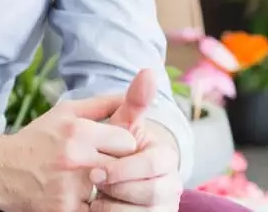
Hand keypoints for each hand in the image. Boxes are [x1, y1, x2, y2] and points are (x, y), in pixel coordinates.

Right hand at [0, 92, 139, 211]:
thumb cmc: (37, 139)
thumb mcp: (66, 112)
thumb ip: (102, 104)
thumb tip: (134, 90)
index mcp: (78, 131)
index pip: (127, 141)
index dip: (124, 146)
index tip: (115, 149)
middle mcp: (76, 158)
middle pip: (124, 167)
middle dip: (119, 167)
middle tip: (107, 167)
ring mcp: (70, 189)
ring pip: (112, 192)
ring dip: (107, 189)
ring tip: (95, 183)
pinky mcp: (64, 211)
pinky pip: (96, 210)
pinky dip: (93, 206)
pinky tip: (82, 197)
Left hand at [93, 70, 181, 210]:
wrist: (98, 184)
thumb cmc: (107, 152)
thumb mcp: (117, 128)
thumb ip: (134, 103)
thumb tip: (149, 70)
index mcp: (166, 158)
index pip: (150, 165)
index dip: (120, 169)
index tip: (94, 170)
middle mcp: (173, 185)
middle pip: (151, 194)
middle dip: (118, 190)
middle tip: (94, 186)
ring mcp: (165, 207)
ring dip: (114, 208)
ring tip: (96, 200)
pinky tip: (98, 211)